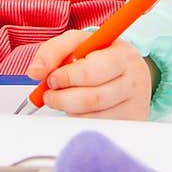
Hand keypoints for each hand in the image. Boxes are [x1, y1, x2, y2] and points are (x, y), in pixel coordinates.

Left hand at [27, 29, 158, 121]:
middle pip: (93, 99)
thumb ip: (53, 51)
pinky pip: (98, 129)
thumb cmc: (101, 56)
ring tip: (63, 100)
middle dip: (62, 98)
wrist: (130, 72)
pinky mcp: (131, 123)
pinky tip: (79, 110)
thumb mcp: (78, 43)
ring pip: (92, 117)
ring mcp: (135, 105)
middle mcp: (134, 81)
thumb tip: (35, 71)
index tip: (52, 78)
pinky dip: (80, 120)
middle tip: (50, 94)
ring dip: (68, 110)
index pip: (92, 72)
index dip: (66, 77)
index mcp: (122, 55)